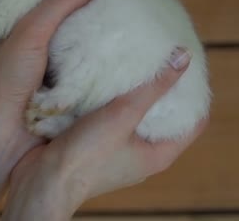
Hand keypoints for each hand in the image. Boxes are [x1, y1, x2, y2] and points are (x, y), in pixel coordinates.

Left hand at [0, 0, 104, 143]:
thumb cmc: (9, 83)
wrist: (5, 138)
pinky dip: (109, 44)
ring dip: (106, 13)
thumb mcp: (30, 33)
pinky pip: (93, 54)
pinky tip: (129, 40)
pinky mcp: (70, 79)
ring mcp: (55, 58)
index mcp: (23, 19)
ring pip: (85, 26)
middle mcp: (39, 35)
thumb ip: (60, 1)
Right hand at [2, 49, 207, 219]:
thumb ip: (152, 88)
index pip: (194, 122)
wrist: (43, 181)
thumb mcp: (123, 116)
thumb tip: (183, 58)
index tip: (189, 66)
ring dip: (134, 92)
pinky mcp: (96, 144)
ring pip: (134, 115)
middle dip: (163, 89)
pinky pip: (111, 117)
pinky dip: (112, 99)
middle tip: (159, 57)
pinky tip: (105, 79)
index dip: (196, 94)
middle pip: (164, 117)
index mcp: (159, 154)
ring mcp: (118, 150)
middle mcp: (142, 154)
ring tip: (133, 62)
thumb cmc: (87, 156)